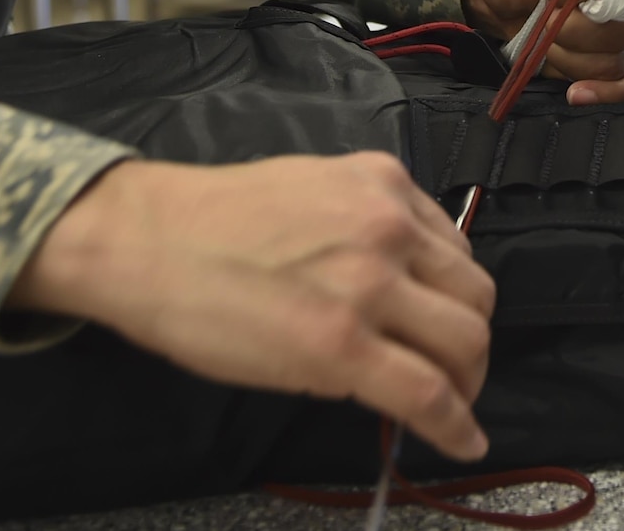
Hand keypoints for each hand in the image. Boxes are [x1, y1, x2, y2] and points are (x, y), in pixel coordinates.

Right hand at [6, 153, 494, 460]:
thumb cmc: (212, 221)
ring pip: (465, 342)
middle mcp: (388, 225)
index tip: (444, 323)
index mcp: (381, 183)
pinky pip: (428, 393)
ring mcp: (369, 284)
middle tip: (453, 372)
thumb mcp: (310, 191)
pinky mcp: (343, 345)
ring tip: (451, 405)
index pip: (456, 248)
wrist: (149, 241)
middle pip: (474, 296)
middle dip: (471, 341)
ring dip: (468, 381)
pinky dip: (455, 425)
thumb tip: (399, 279)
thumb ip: (363, 222)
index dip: (456, 296)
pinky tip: (458, 440)